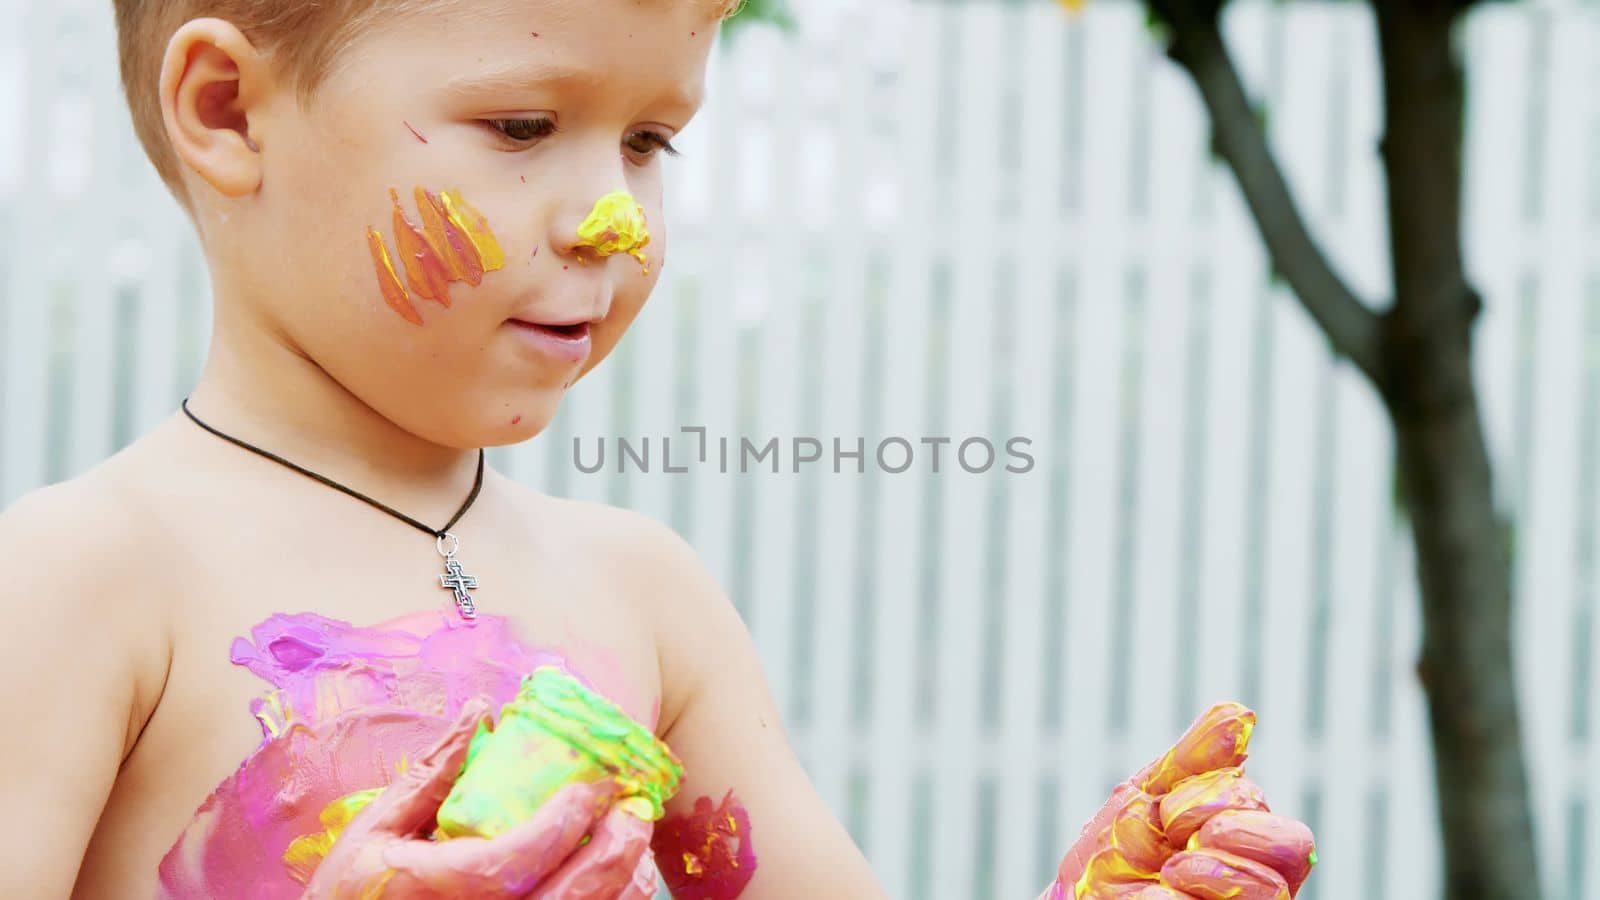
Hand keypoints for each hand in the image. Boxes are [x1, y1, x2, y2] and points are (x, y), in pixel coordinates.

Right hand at [303, 698, 657, 899]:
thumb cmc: (351, 894)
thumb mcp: (376, 829)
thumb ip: (431, 775)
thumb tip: (480, 712)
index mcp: (433, 888)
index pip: (511, 861)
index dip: (562, 825)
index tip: (594, 788)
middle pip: (565, 898)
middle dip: (614, 850)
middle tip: (636, 807)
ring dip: (621, 883)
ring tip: (636, 840)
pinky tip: (618, 879)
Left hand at [1047, 704, 1317, 899]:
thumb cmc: (1111, 854)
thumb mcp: (1144, 796)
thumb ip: (1192, 762)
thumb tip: (1240, 713)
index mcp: (1247, 843)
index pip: (1271, 812)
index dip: (1215, 803)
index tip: (1167, 814)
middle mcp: (1258, 883)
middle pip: (1295, 848)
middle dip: (1235, 831)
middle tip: (1181, 842)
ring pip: (1274, 890)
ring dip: (1212, 874)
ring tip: (1167, 874)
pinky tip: (1151, 897)